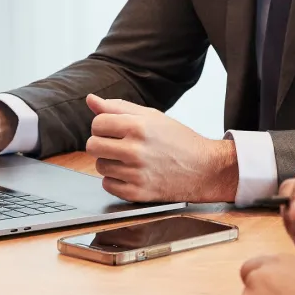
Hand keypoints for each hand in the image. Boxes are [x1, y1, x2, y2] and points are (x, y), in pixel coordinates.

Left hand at [84, 94, 238, 201]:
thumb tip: (90, 100)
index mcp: (138, 127)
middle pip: (92, 146)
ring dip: (109, 162)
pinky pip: (107, 185)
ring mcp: (136, 174)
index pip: (97, 124)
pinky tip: (131, 173)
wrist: (204, 168)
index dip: (102, 126)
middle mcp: (135, 150)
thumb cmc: (177, 139)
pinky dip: (115, 180)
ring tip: (129, 159)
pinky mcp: (138, 194)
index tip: (113, 130)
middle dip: (101, 144)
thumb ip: (118, 108)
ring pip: (99, 166)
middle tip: (117, 144)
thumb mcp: (151, 116)